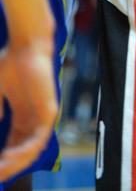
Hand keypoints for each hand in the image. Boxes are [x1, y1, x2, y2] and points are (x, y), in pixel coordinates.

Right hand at [0, 39, 56, 180]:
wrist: (26, 46)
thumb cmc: (11, 63)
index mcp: (23, 113)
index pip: (14, 143)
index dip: (3, 156)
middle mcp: (34, 117)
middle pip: (22, 149)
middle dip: (8, 164)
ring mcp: (43, 115)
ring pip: (31, 148)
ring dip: (15, 162)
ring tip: (0, 170)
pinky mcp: (50, 110)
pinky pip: (40, 138)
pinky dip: (25, 150)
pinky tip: (10, 156)